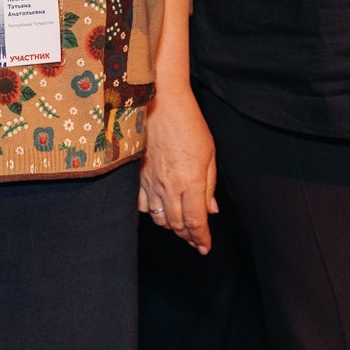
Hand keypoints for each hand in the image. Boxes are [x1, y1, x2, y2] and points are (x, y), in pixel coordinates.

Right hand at [140, 88, 217, 252]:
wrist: (160, 102)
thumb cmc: (189, 124)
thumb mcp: (209, 153)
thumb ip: (209, 185)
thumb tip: (211, 210)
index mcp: (191, 182)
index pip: (196, 222)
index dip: (201, 238)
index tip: (205, 247)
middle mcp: (169, 187)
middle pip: (177, 225)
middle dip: (189, 237)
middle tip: (196, 241)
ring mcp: (150, 183)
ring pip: (159, 218)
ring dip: (171, 227)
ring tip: (181, 227)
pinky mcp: (137, 176)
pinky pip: (142, 205)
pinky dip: (152, 213)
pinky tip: (160, 209)